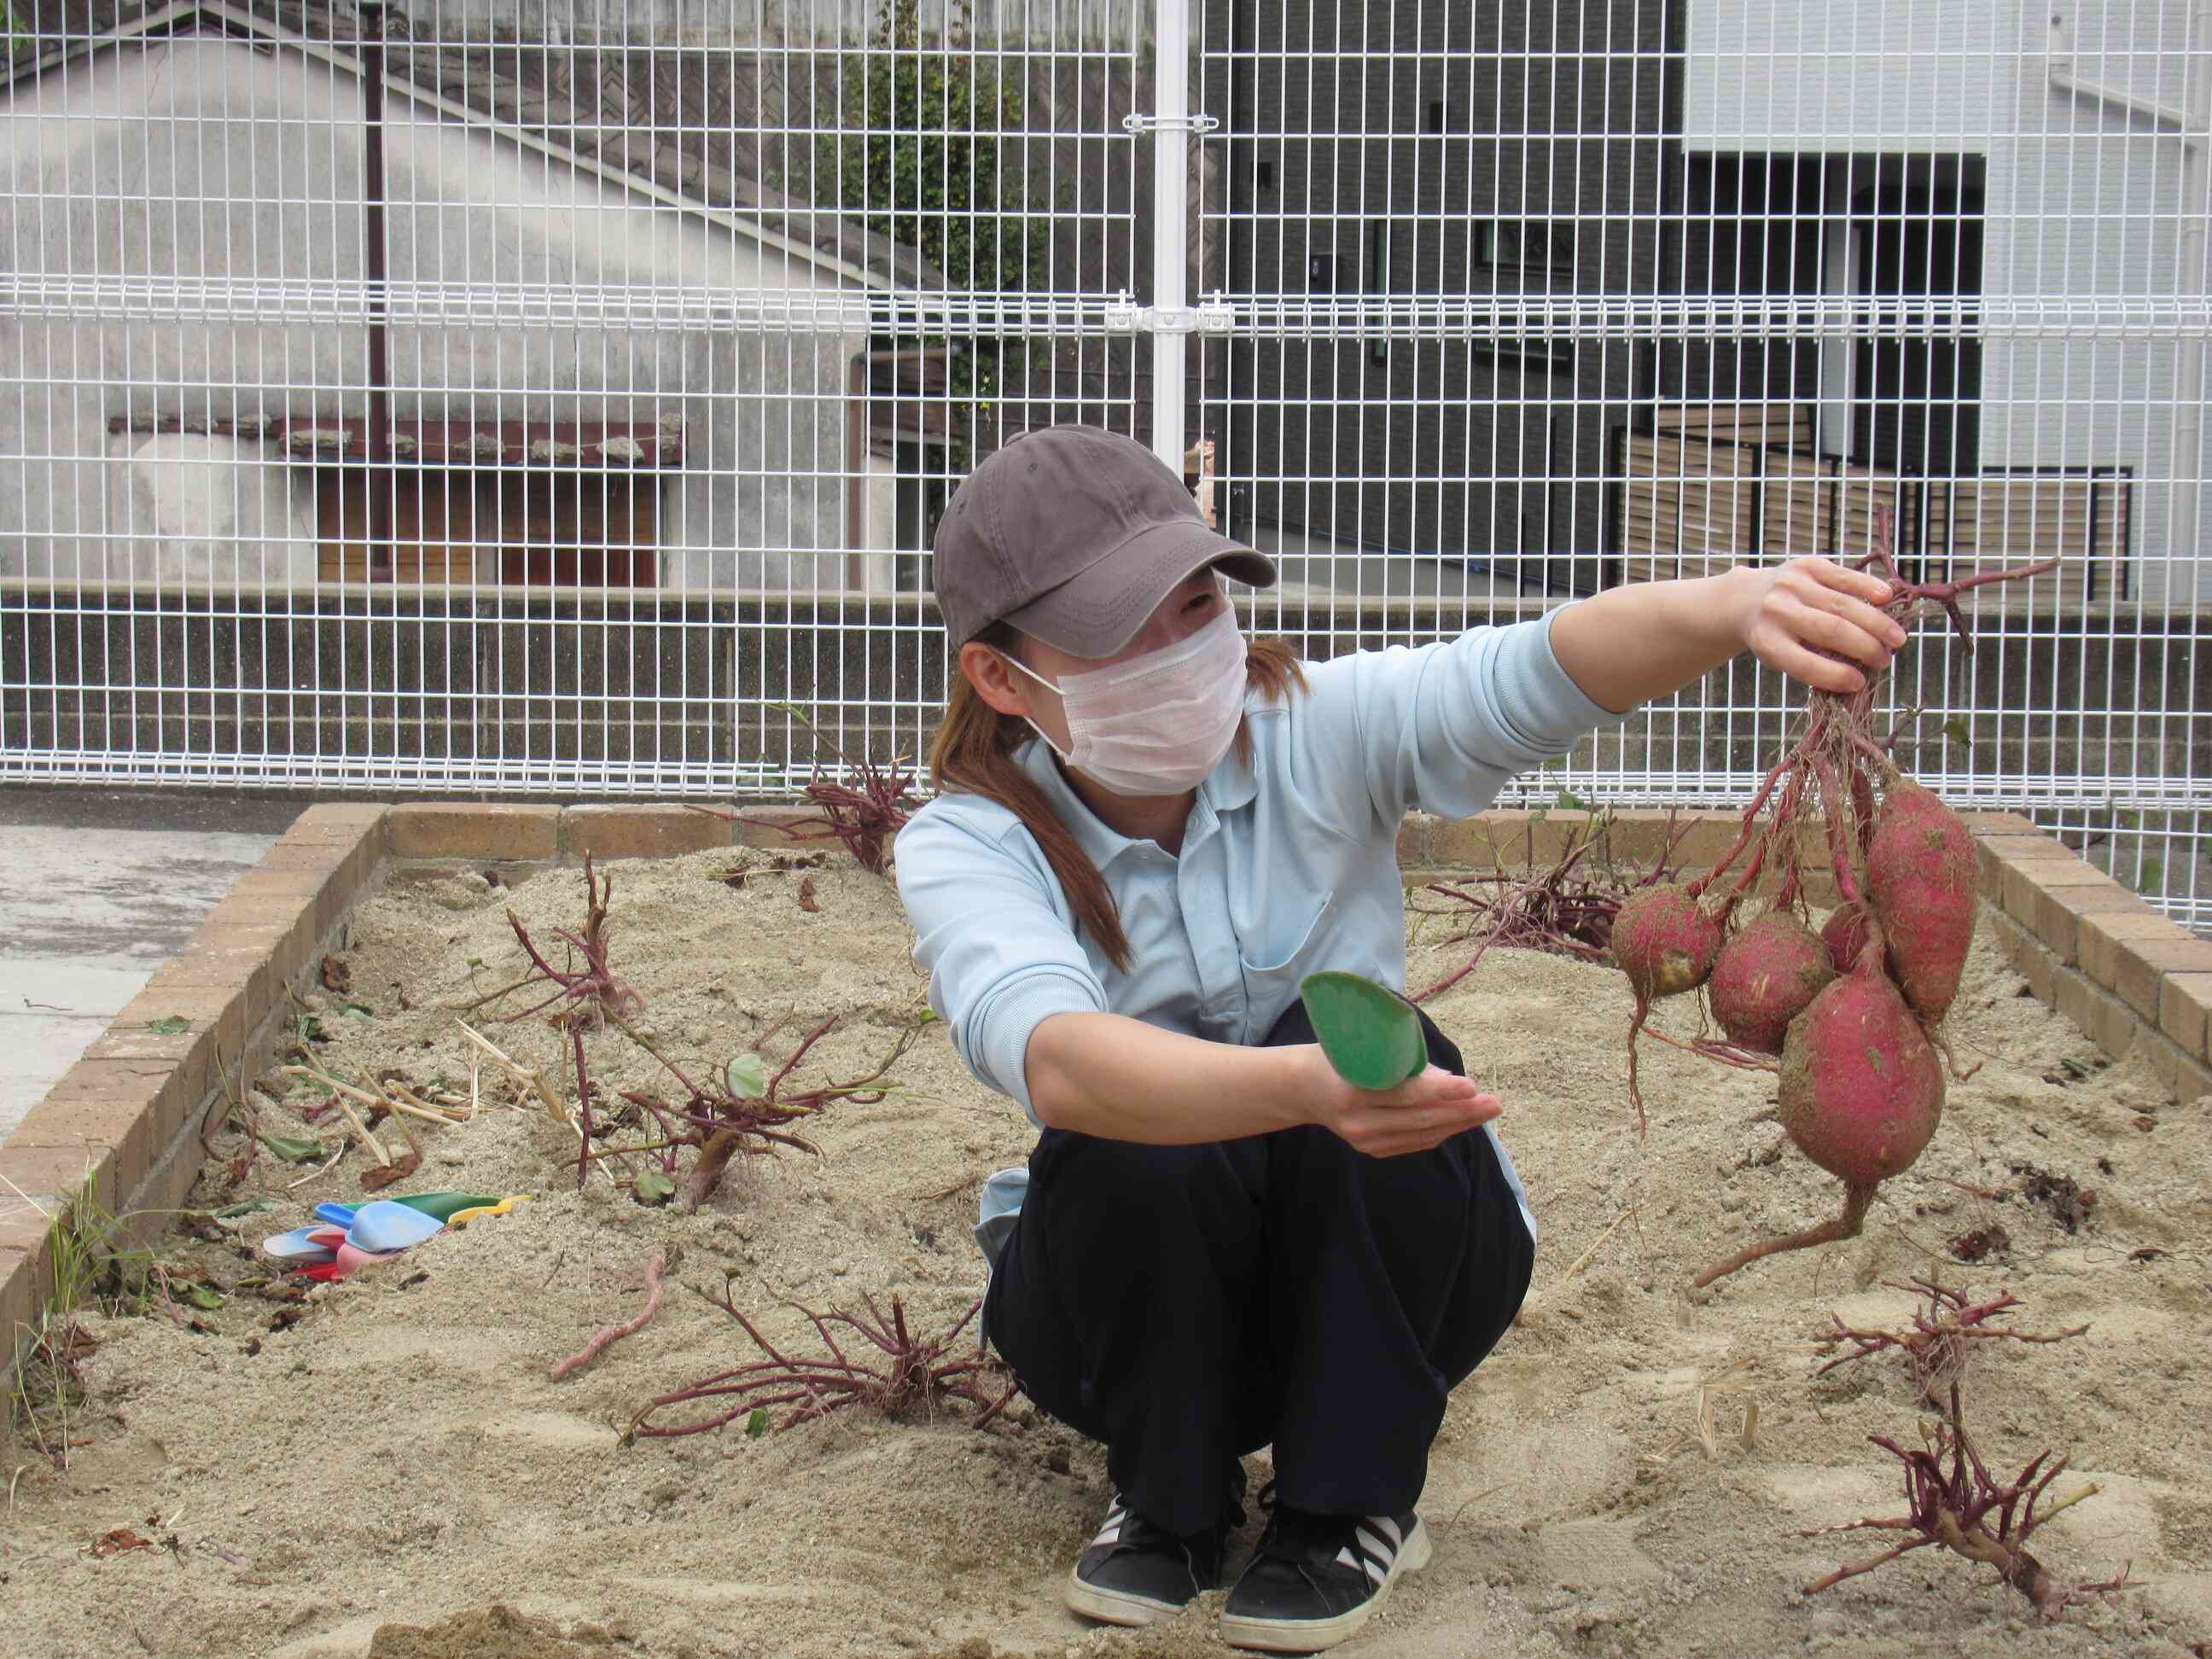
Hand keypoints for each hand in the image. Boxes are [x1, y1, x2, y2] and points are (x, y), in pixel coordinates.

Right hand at [1300, 1049, 1502, 1156]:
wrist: (1302, 1089)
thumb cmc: (1336, 1056)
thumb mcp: (1360, 1048)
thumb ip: (1403, 1062)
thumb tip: (1449, 1079)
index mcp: (1352, 1091)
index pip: (1404, 1094)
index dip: (1440, 1092)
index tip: (1472, 1085)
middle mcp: (1358, 1123)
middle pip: (1420, 1119)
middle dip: (1462, 1111)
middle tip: (1494, 1102)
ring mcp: (1365, 1141)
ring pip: (1422, 1134)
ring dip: (1459, 1123)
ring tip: (1488, 1110)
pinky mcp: (1372, 1150)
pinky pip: (1415, 1142)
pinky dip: (1441, 1131)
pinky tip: (1462, 1120)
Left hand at [1735, 556, 1908, 694]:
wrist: (1747, 598)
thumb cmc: (1775, 635)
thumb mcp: (1782, 655)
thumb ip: (1814, 664)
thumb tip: (1861, 678)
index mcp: (1767, 642)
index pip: (1805, 663)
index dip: (1836, 676)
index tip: (1860, 682)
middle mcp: (1777, 611)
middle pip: (1831, 630)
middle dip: (1865, 648)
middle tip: (1885, 660)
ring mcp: (1792, 585)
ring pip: (1843, 605)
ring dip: (1877, 623)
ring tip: (1897, 639)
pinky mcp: (1806, 565)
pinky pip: (1844, 577)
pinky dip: (1868, 587)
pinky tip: (1887, 599)